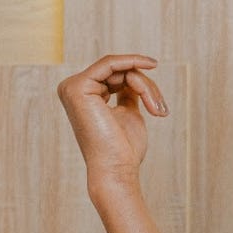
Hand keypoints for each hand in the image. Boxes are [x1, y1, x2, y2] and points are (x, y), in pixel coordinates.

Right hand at [57, 54, 168, 195]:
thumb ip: (127, 93)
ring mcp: (72, 87)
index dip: (141, 85)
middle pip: (118, 71)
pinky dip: (133, 63)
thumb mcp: (128, 113)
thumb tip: (133, 75)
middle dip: (146, 86)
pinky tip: (150, 65)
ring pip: (120, 69)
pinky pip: (111, 63)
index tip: (160, 100)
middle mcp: (72, 89)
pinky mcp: (78, 87)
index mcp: (82, 96)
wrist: (116, 169)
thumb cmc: (124, 148)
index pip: (115, 76)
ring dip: (145, 86)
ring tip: (156, 109)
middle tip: (161, 110)